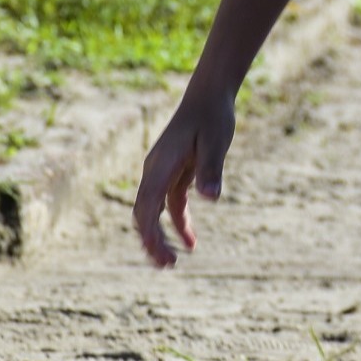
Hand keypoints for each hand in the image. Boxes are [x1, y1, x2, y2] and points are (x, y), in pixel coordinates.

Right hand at [132, 83, 236, 267]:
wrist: (209, 95)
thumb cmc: (213, 117)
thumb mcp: (216, 142)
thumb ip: (211, 170)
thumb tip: (210, 198)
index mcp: (160, 165)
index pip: (146, 206)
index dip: (150, 233)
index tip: (161, 254)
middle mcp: (154, 170)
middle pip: (144, 213)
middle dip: (152, 241)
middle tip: (167, 266)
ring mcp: (162, 172)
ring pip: (154, 212)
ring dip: (161, 236)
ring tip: (172, 262)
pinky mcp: (174, 172)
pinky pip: (170, 204)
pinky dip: (177, 222)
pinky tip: (191, 241)